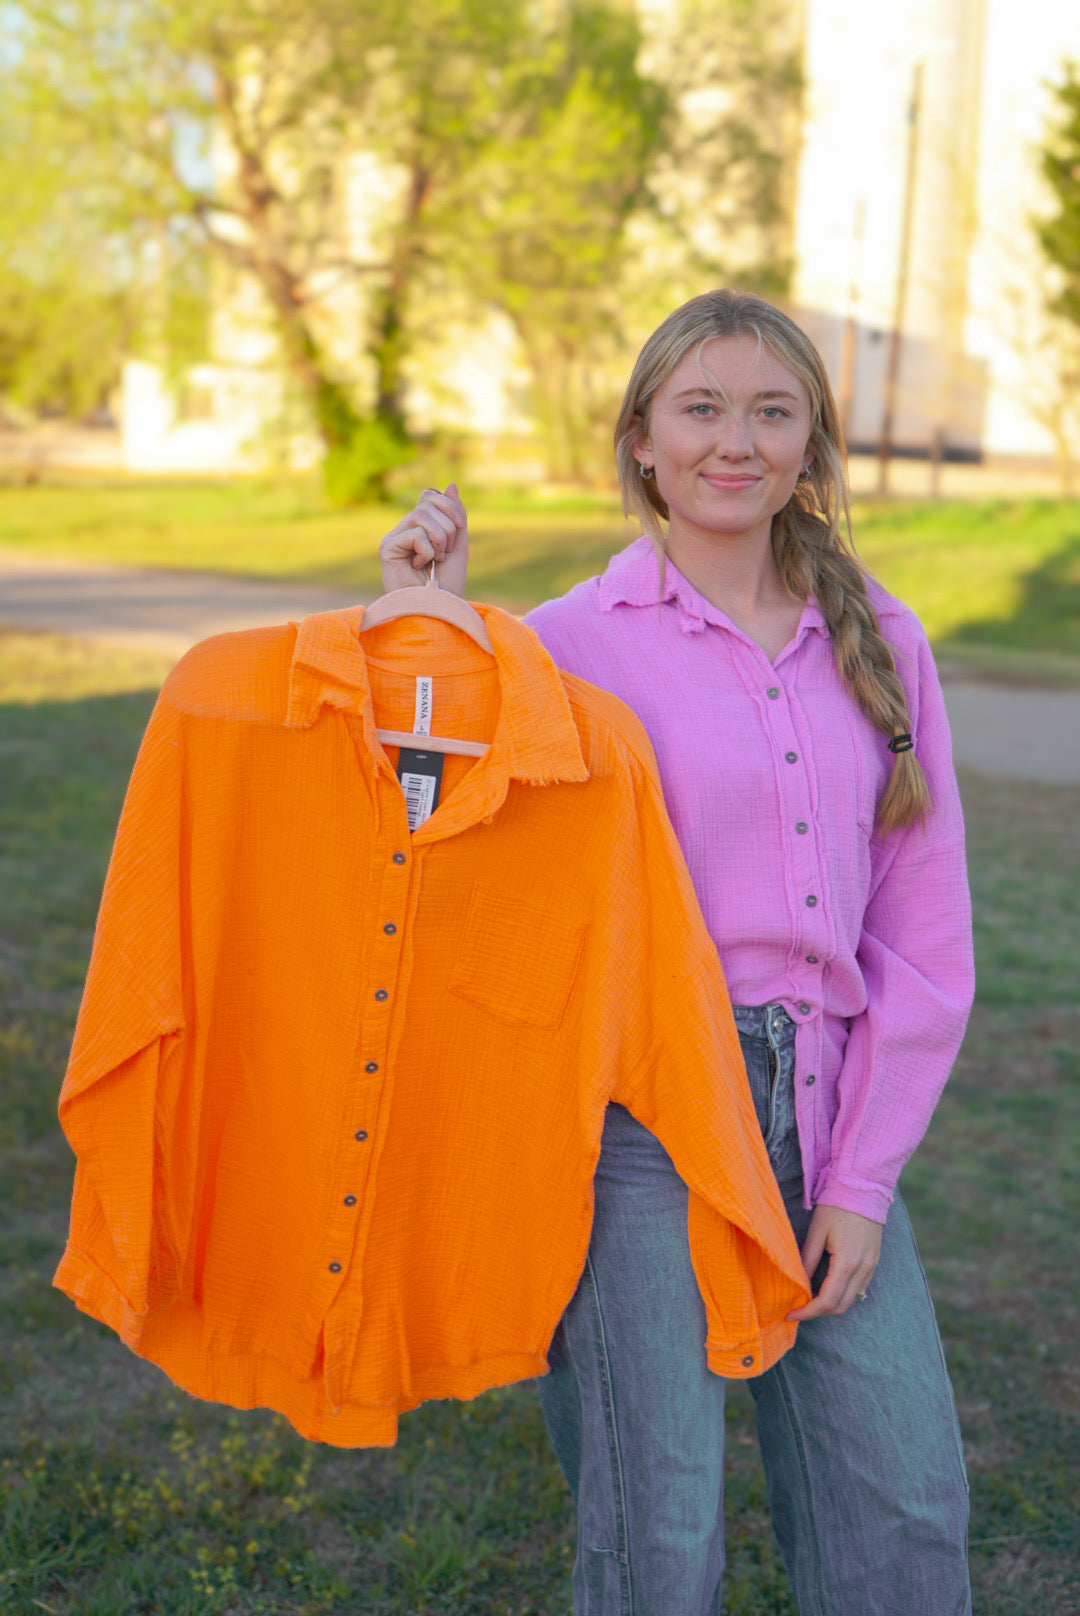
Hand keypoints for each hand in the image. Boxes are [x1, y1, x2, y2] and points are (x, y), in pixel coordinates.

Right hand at [378, 483, 468, 597]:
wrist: (437, 611)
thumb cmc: (447, 586)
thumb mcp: (458, 546)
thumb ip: (456, 516)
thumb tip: (450, 484)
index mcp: (421, 528)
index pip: (432, 496)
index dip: (450, 507)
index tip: (459, 529)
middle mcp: (405, 529)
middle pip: (429, 502)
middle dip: (448, 528)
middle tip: (445, 554)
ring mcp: (394, 537)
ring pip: (422, 515)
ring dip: (440, 541)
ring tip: (434, 561)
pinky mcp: (387, 547)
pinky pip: (416, 533)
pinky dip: (427, 552)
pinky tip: (419, 568)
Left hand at [786, 1204, 882, 1321]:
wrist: (864, 1189)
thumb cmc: (837, 1207)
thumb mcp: (817, 1232)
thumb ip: (808, 1259)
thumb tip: (796, 1282)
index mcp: (846, 1263)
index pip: (827, 1300)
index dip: (808, 1312)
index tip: (791, 1314)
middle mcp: (863, 1269)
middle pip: (841, 1306)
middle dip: (818, 1312)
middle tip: (798, 1308)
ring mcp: (871, 1267)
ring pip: (852, 1300)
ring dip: (831, 1304)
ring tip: (810, 1299)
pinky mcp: (874, 1262)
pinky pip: (859, 1288)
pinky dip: (843, 1294)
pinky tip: (827, 1286)